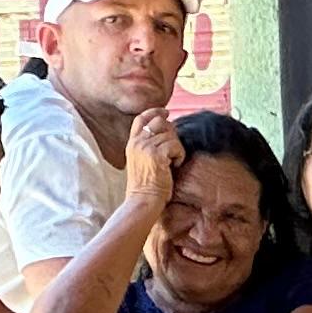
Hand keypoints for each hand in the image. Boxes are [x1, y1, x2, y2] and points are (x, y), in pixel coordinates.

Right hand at [115, 110, 181, 233]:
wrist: (143, 201)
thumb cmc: (146, 186)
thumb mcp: (141, 161)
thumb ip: (148, 145)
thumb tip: (167, 128)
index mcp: (132, 143)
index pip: (141, 118)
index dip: (154, 111)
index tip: (166, 112)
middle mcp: (137, 142)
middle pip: (159, 122)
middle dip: (171, 132)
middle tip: (173, 149)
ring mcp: (146, 147)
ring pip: (171, 134)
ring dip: (176, 148)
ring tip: (171, 163)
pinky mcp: (157, 154)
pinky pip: (176, 145)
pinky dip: (179, 156)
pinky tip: (173, 167)